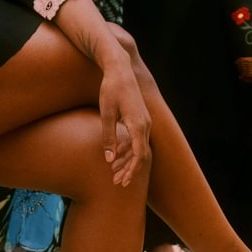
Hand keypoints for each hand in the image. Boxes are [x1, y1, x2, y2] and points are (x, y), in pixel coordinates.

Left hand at [98, 57, 150, 186]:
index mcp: (138, 125)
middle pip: (141, 154)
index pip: (139, 155)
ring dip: (128, 161)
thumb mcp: (106, 114)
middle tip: (117, 183)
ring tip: (114, 173)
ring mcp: (144, 121)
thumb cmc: (111, 89)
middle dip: (129, 170)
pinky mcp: (140, 118)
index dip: (132, 170)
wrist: (119, 68)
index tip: (124, 182)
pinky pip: (137, 139)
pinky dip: (127, 149)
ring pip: (139, 147)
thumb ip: (108, 137)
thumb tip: (110, 160)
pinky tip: (116, 156)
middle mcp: (145, 124)